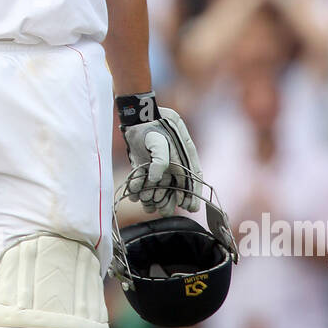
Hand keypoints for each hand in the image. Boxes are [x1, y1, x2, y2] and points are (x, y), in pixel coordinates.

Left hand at [120, 96, 202, 214]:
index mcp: (184, 155)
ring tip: (149, 207)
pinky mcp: (144, 163)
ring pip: (159, 186)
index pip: (192, 178)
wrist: (137, 115)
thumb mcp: (159, 141)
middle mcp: (173, 161)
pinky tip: (134, 196)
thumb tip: (155, 179)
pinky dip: (139, 189)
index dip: (192, 194)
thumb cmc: (152, 125)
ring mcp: (158, 163)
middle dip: (170, 200)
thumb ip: (160, 161)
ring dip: (154, 198)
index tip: (190, 207)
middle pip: (175, 186)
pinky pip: (144, 180)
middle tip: (165, 211)